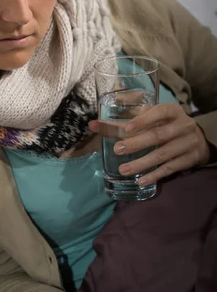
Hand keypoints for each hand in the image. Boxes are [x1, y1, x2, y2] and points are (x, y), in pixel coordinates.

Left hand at [89, 103, 209, 185]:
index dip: (144, 119)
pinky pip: (170, 168)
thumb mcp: (153, 113)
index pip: (160, 112)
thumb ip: (127, 113)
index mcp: (173, 110)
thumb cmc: (166, 123)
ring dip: (141, 163)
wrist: (196, 138)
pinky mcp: (189, 159)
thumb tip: (93, 122)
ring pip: (163, 154)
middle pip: (159, 135)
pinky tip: (141, 181)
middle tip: (117, 149)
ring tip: (123, 169)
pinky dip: (155, 175)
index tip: (127, 128)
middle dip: (136, 143)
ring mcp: (188, 143)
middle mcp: (183, 125)